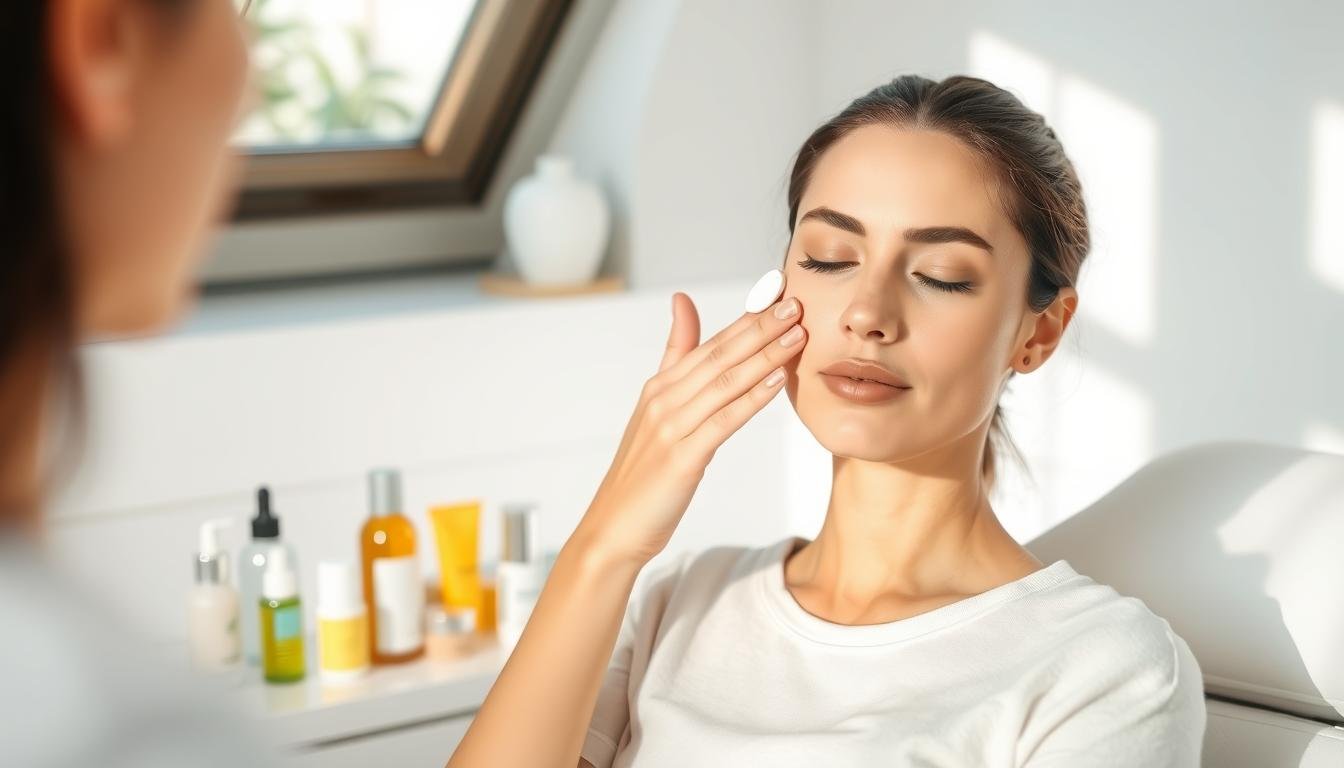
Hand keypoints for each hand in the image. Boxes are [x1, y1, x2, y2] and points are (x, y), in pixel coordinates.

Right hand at [575, 291, 805, 567]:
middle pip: (719, 355)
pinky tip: (776, 379)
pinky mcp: (681, 457)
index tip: (778, 293)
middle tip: (795, 303)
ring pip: (725, 382)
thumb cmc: (642, 473)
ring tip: (797, 334)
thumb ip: (675, 357)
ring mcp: (670, 427)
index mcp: (659, 387)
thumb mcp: (656, 410)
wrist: (613, 527)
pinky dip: (752, 397)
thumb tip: (683, 302)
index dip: (746, 317)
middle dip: (760, 327)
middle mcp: (663, 399)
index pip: (710, 343)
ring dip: (764, 355)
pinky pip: (723, 421)